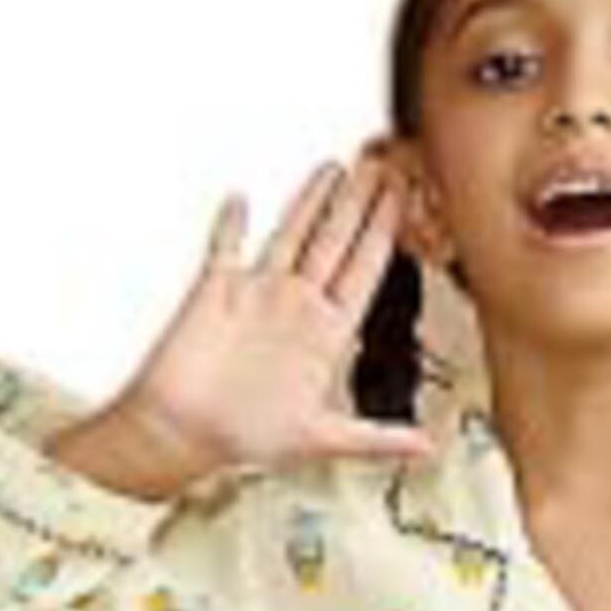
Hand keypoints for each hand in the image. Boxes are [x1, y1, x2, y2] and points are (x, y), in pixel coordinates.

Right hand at [101, 148, 441, 476]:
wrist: (183, 436)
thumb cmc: (246, 440)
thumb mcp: (322, 439)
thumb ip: (377, 437)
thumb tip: (427, 447)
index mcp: (326, 335)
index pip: (365, 271)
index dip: (384, 233)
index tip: (405, 199)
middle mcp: (296, 308)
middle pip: (336, 242)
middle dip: (360, 203)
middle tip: (383, 164)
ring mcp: (257, 295)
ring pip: (292, 234)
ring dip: (312, 201)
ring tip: (335, 167)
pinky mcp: (216, 290)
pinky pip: (226, 246)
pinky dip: (232, 223)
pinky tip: (241, 198)